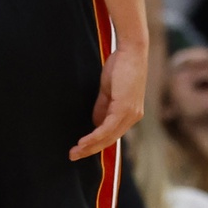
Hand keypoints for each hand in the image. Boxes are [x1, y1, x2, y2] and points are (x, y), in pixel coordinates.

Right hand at [70, 44, 145, 160]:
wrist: (131, 51)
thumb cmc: (120, 66)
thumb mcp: (108, 91)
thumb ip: (103, 107)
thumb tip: (95, 123)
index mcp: (130, 113)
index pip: (112, 134)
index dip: (96, 143)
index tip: (81, 149)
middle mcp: (134, 117)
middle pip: (110, 140)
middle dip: (91, 149)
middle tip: (74, 155)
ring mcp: (131, 113)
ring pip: (109, 137)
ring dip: (90, 146)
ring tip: (75, 151)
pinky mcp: (125, 108)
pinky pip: (108, 128)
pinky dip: (95, 136)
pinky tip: (84, 141)